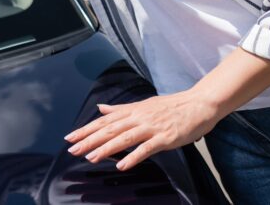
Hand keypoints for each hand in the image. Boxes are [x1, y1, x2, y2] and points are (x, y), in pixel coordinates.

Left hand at [62, 91, 220, 170]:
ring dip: (106, 148)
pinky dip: (133, 157)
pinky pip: (147, 148)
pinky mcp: (165, 137)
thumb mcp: (143, 105)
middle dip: (90, 139)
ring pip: (125, 138)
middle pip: (110, 129)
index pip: (104, 120)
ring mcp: (152, 127)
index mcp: (133, 110)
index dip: (86, 129)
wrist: (199, 104)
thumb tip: (101, 108)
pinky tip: (122, 166)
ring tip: (91, 157)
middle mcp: (139, 117)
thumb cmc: (172, 106)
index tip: (70, 137)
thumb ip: (121, 109)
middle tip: (73, 149)